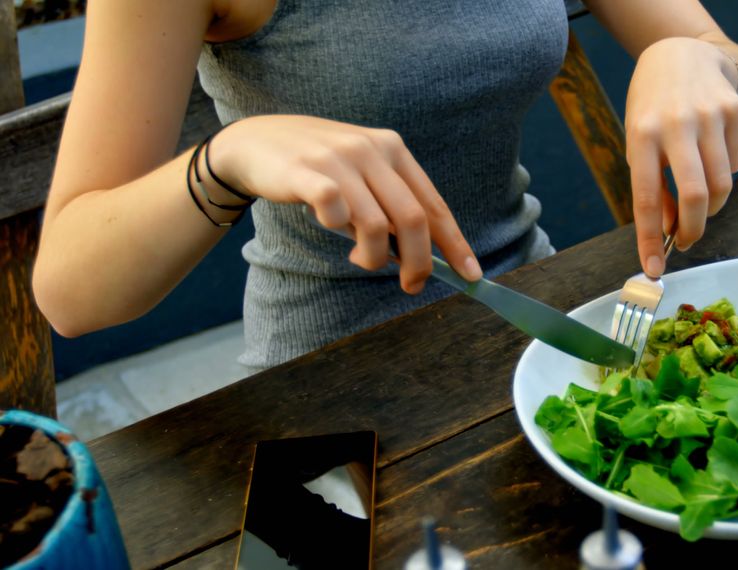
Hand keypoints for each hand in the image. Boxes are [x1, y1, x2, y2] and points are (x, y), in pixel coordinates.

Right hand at [209, 115, 482, 293]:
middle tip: (410, 285)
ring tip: (361, 258)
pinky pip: (336, 212)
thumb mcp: (362, 175)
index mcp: (393, 149)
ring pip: (377, 225)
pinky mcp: (307, 172)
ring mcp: (339, 159)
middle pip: (413, 219)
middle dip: (418, 263)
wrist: (256, 141)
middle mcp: (371, 150)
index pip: (434, 204)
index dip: (454, 243)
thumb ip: (389, 206)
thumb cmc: (317, 167)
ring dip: (373, 256)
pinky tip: (330, 225)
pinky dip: (338, 229)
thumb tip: (420, 256)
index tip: (470, 275)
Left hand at [625, 37, 737, 276]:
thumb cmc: (653, 108)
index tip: (654, 268)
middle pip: (695, 195)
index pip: (646, 199)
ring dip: (711, 207)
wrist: (680, 54)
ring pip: (722, 184)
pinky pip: (736, 162)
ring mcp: (709, 115)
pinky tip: (711, 157)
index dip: (650, 239)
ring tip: (698, 201)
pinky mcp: (734, 110)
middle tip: (687, 241)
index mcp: (643, 135)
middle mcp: (677, 124)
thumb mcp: (638, 142)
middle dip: (693, 230)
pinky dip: (725, 173)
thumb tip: (668, 231)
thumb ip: (652, 185)